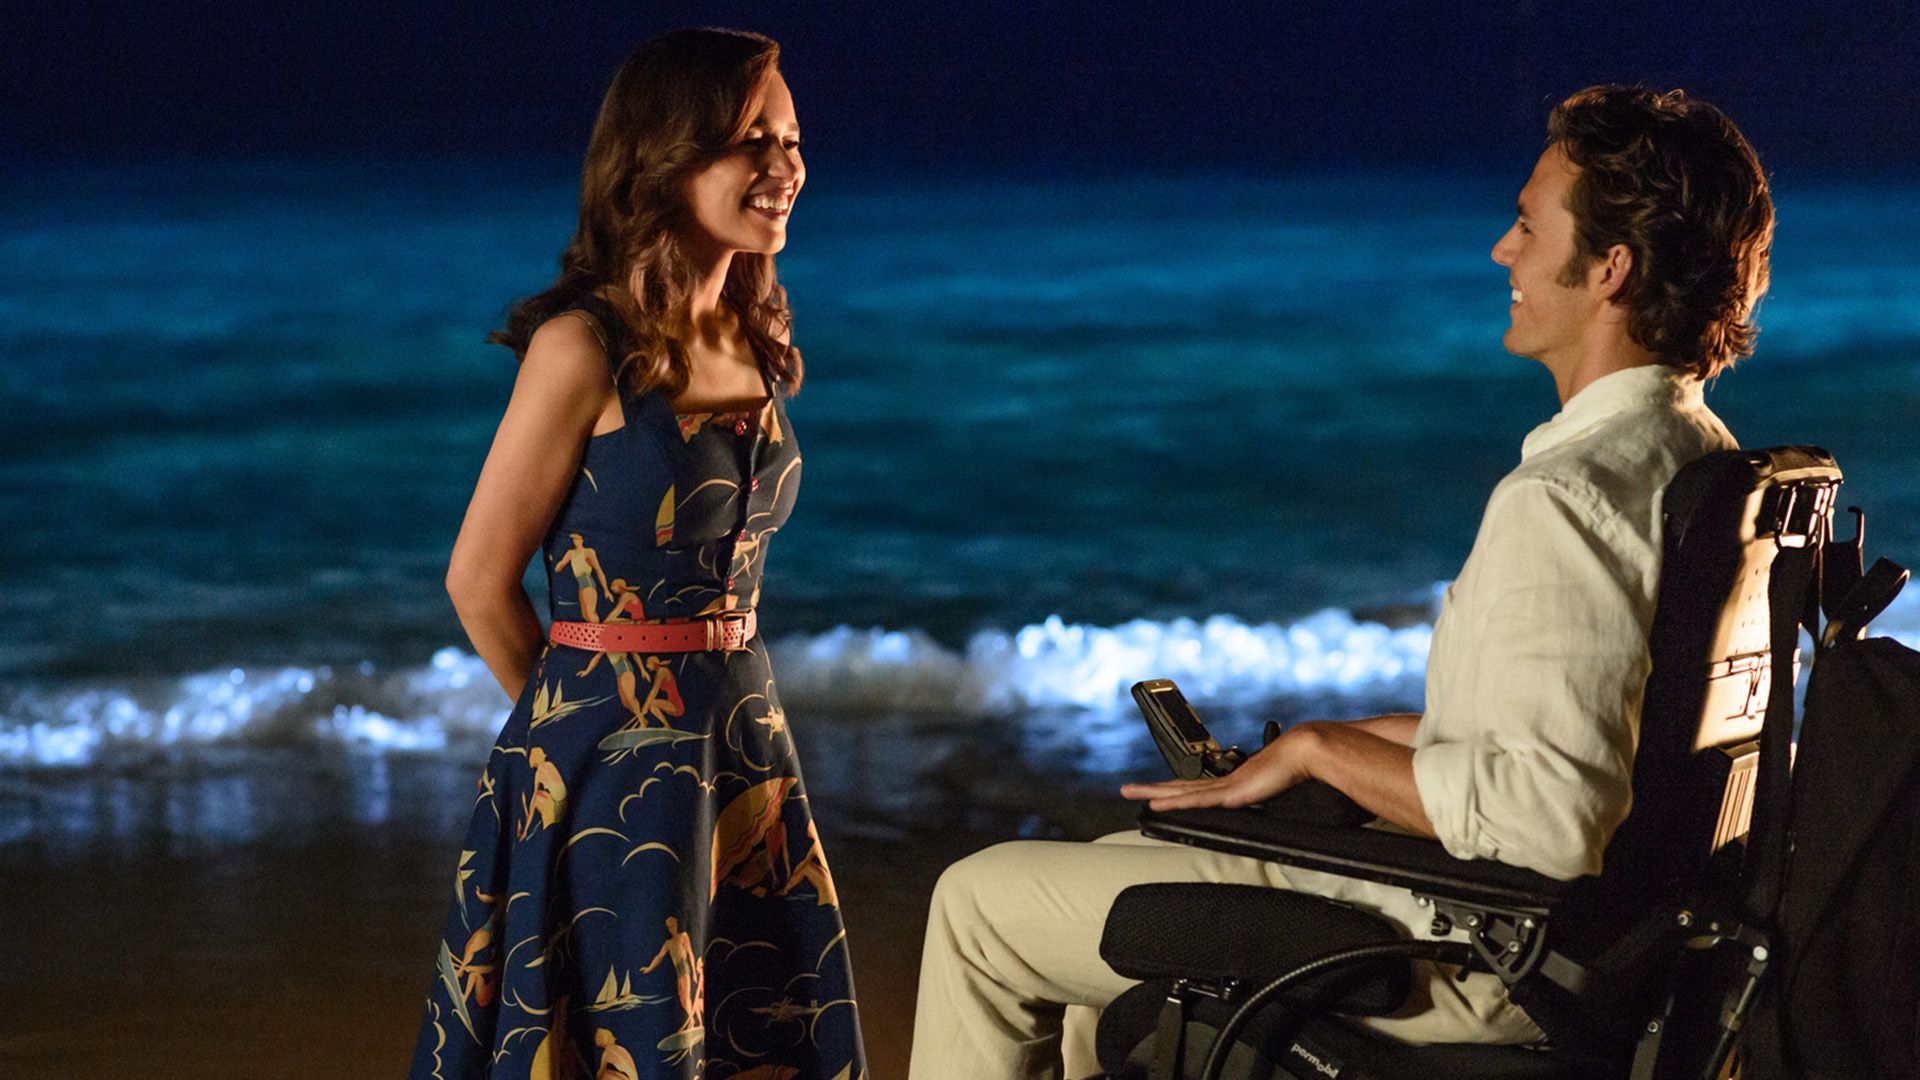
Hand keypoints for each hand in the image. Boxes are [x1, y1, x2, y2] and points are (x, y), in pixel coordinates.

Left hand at [1121, 725, 1319, 810]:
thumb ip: (1263, 793)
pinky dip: (1173, 802)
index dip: (1173, 791)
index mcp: (1231, 783)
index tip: (1156, 793)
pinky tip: (1156, 804)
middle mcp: (1221, 782)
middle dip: (1152, 789)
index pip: (1194, 789)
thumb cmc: (1293, 767)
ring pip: (1179, 792)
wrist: (1301, 752)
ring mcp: (1223, 786)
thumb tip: (1265, 795)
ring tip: (1130, 792)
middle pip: (1178, 787)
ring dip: (1152, 793)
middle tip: (1128, 789)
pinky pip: (1194, 800)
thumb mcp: (1273, 788)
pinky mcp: (1229, 793)